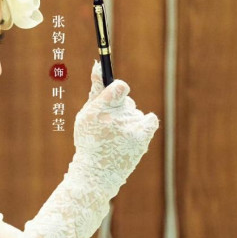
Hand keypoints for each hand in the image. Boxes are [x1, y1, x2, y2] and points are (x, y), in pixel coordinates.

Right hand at [72, 61, 158, 178]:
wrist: (97, 173)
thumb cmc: (89, 141)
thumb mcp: (86, 115)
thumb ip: (96, 90)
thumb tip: (98, 64)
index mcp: (98, 108)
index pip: (119, 86)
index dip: (118, 88)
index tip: (115, 93)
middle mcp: (115, 116)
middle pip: (126, 100)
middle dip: (120, 108)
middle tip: (109, 124)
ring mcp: (130, 127)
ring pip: (135, 112)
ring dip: (129, 120)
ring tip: (116, 137)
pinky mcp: (141, 138)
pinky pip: (150, 120)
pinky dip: (145, 123)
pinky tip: (135, 129)